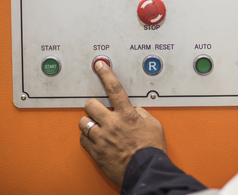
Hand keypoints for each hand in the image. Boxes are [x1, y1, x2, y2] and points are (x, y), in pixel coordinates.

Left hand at [79, 60, 166, 186]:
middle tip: (99, 110)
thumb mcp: (154, 126)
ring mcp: (102, 138)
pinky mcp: (96, 152)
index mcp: (128, 115)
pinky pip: (83, 140)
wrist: (146, 172)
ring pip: (84, 122)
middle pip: (91, 105)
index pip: (115, 88)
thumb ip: (141, 114)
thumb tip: (134, 110)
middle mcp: (113, 124)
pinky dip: (88, 138)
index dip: (106, 74)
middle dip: (94, 106)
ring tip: (98, 127)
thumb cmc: (151, 151)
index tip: (100, 65)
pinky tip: (97, 140)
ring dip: (90, 123)